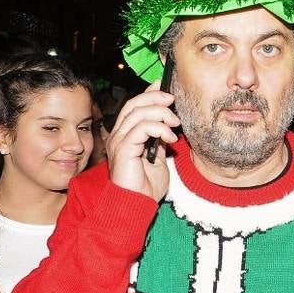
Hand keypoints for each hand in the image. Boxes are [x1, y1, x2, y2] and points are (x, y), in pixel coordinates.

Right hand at [105, 82, 178, 201]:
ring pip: (138, 113)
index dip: (149, 93)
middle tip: (173, 101)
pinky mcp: (123, 149)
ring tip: (174, 124)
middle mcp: (118, 135)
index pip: (134, 105)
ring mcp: (119, 141)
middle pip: (134, 104)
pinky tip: (170, 139)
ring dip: (161, 113)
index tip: (165, 87)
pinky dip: (159, 129)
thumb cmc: (145, 186)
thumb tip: (167, 124)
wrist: (137, 205)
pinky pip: (141, 128)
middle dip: (156, 98)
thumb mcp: (158, 157)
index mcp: (125, 135)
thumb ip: (158, 140)